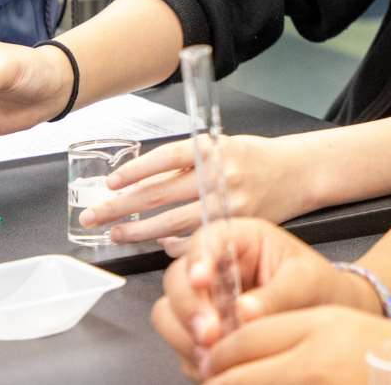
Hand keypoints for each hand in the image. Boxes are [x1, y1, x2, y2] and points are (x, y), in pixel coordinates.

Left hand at [83, 135, 313, 244]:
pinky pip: (197, 240)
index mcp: (212, 149)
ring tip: (115, 233)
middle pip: (160, 193)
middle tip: (92, 216)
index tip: (110, 183)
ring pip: (173, 222)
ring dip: (139, 230)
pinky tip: (158, 244)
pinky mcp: (236, 225)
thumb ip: (187, 162)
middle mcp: (218, 175)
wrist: (297, 173)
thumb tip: (141, 180)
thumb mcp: (222, 146)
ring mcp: (227, 203)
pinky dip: (174, 245)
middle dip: (121, 206)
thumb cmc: (254, 158)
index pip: (166, 157)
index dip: (135, 170)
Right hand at [152, 218, 382, 373]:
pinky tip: (222, 363)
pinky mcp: (198, 332)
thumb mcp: (305, 282)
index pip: (205, 240)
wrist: (324, 314)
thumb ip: (277, 294)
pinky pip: (181, 346)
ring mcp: (202, 301)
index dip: (197, 259)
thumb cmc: (316, 287)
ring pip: (169, 315)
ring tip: (218, 353)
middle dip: (189, 309)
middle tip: (211, 334)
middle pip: (176, 280)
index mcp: (237, 241)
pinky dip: (195, 358)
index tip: (202, 280)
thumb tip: (244, 311)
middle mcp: (213, 268)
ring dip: (186, 337)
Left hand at [196, 307, 390, 383]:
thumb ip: (286, 332)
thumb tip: (234, 352)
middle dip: (218, 381)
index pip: (244, 341)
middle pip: (237, 377)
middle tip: (213, 381)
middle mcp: (313, 365)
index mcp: (317, 331)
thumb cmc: (387, 350)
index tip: (211, 363)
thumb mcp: (336, 325)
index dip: (219, 355)